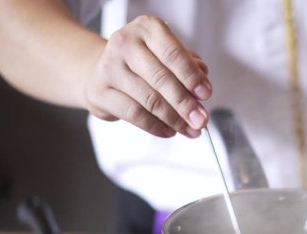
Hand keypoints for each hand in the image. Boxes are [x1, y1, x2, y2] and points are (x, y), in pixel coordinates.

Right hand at [83, 15, 211, 137]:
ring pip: (149, 99)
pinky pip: (134, 114)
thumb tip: (202, 86)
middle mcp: (125, 43)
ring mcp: (110, 67)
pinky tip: (170, 131)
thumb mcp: (169, 56)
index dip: (191, 76)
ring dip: (174, 119)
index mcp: (147, 28)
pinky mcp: (100, 92)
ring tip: (190, 129)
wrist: (102, 71)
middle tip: (201, 120)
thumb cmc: (144, 62)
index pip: (173, 53)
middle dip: (185, 103)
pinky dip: (156, 126)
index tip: (206, 94)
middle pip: (161, 78)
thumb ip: (189, 67)